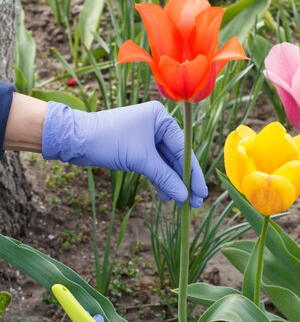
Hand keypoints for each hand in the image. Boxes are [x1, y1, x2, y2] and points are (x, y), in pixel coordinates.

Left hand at [42, 100, 207, 206]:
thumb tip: (184, 196)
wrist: (76, 139)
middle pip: (177, 158)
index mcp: (161, 118)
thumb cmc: (109, 141)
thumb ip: (165, 177)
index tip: (201, 193)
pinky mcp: (138, 148)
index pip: (183, 149)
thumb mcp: (141, 160)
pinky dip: (160, 180)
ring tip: (181, 203)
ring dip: (173, 183)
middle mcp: (157, 124)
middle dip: (184, 181)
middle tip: (195, 202)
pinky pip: (155, 166)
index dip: (193, 174)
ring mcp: (147, 136)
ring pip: (166, 164)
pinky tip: (166, 196)